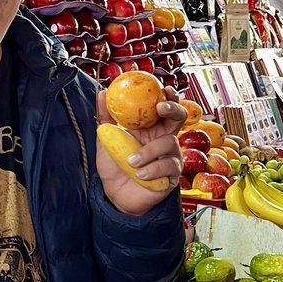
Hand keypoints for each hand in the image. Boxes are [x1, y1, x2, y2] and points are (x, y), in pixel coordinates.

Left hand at [96, 87, 186, 216]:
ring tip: (131, 161)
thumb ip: (106, 117)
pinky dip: (152, 169)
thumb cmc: (115, 164)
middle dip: (173, 109)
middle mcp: (164, 138)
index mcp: (150, 127)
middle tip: (161, 108)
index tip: (162, 88)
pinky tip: (140, 175)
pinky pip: (168, 166)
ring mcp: (171, 155)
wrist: (115, 193)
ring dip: (148, 151)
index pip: (163, 106)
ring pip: (169, 143)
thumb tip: (103, 93)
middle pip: (179, 116)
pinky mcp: (172, 174)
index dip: (167, 95)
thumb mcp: (107, 139)